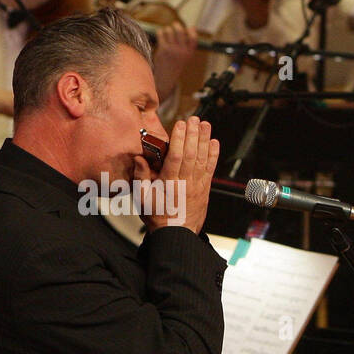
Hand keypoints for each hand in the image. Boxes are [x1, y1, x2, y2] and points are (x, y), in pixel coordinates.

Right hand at [136, 116, 218, 233]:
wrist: (176, 235)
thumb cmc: (158, 217)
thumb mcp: (142, 198)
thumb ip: (141, 177)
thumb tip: (139, 159)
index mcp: (169, 183)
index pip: (176, 156)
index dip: (179, 139)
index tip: (179, 125)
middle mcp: (185, 182)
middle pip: (191, 153)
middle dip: (193, 134)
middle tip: (194, 119)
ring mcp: (197, 185)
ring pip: (202, 158)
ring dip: (204, 140)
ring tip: (205, 125)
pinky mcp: (204, 189)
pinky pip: (210, 169)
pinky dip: (213, 155)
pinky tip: (214, 143)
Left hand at [151, 24, 198, 101]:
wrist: (166, 78)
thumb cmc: (175, 66)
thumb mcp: (185, 57)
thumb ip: (187, 44)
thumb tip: (192, 27)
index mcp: (189, 53)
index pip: (194, 38)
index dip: (192, 31)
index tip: (190, 28)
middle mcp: (182, 51)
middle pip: (180, 31)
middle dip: (177, 26)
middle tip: (175, 24)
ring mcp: (172, 50)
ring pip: (170, 31)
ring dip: (167, 29)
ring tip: (166, 31)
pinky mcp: (163, 49)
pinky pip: (161, 35)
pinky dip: (160, 32)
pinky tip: (160, 33)